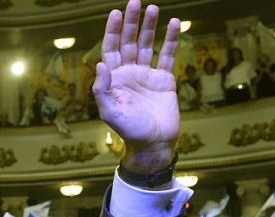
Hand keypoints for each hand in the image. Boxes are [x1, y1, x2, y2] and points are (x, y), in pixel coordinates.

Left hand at [94, 0, 179, 171]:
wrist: (154, 144)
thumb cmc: (130, 131)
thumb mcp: (110, 113)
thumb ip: (102, 90)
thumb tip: (100, 65)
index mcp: (114, 80)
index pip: (111, 49)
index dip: (113, 31)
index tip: (116, 13)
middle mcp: (129, 74)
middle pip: (129, 42)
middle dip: (131, 23)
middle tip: (135, 2)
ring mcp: (147, 75)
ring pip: (147, 45)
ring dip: (149, 27)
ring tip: (153, 8)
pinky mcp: (164, 80)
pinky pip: (168, 56)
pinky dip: (171, 40)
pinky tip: (174, 24)